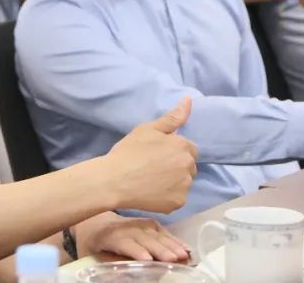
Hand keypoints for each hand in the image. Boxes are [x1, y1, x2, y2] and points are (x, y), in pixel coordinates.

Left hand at [78, 212, 190, 262]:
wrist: (94, 221)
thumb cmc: (92, 244)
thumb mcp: (92, 256)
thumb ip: (108, 262)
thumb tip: (124, 272)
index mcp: (109, 236)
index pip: (125, 242)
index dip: (136, 250)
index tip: (148, 259)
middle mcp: (126, 227)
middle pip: (145, 238)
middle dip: (160, 248)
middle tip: (174, 259)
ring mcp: (138, 223)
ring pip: (156, 234)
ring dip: (171, 244)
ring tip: (184, 255)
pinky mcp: (147, 224)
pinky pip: (163, 231)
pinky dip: (175, 239)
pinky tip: (185, 248)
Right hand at [105, 98, 197, 213]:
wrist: (114, 180)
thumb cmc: (129, 152)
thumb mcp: (148, 129)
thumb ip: (172, 117)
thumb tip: (189, 100)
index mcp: (183, 145)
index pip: (190, 149)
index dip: (175, 151)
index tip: (159, 155)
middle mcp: (188, 165)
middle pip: (189, 166)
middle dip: (177, 165)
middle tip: (155, 167)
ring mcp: (184, 186)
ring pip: (185, 182)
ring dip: (175, 181)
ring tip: (153, 180)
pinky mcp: (178, 203)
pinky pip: (178, 197)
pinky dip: (169, 196)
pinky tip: (153, 192)